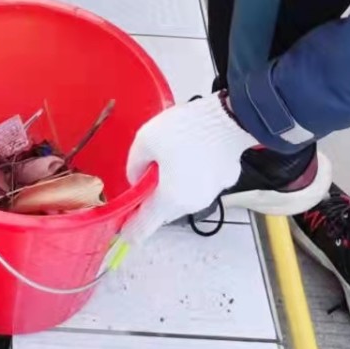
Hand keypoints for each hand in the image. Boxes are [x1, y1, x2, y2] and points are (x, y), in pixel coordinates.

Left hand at [119, 93, 259, 246]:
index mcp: (169, 199)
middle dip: (154, 197)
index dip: (129, 229)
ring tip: (172, 157)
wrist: (228, 119)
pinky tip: (195, 152)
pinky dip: (195, 175)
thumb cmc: (184, 130)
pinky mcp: (225, 182)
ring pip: (184, 196)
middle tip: (147, 173)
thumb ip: (134, 165)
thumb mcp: (145, 140)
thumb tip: (137, 179)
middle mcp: (191, 204)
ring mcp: (211, 194)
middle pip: (164, 210)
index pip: (144, 227)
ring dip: (175, 185)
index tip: (121, 228)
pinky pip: (202, 183)